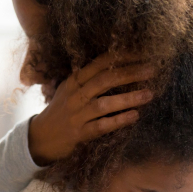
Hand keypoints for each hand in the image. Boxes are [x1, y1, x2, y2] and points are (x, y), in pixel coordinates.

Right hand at [28, 53, 155, 164]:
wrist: (40, 138)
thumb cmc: (61, 112)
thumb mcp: (70, 91)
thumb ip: (89, 80)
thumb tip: (118, 67)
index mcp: (74, 81)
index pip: (100, 63)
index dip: (122, 57)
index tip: (142, 53)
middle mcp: (75, 95)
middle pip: (105, 79)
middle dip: (130, 73)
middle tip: (152, 70)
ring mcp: (76, 115)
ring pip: (104, 103)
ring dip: (129, 98)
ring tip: (149, 94)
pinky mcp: (79, 134)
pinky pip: (101, 126)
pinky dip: (119, 120)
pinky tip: (135, 116)